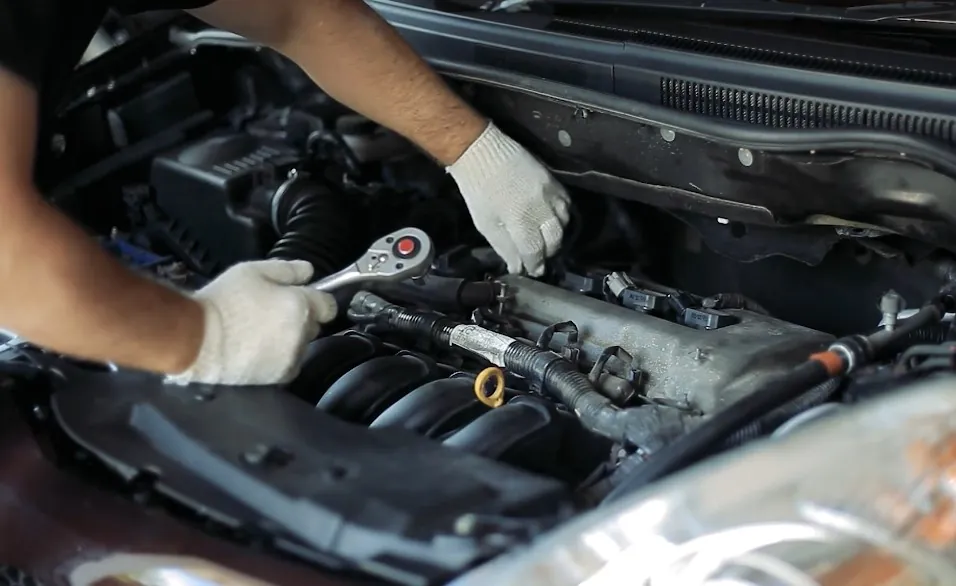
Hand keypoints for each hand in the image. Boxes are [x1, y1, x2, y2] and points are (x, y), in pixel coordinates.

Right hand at [166, 260, 336, 385]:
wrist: (198, 340)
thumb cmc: (223, 302)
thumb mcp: (253, 271)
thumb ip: (287, 269)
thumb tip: (309, 270)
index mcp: (301, 306)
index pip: (328, 305)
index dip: (317, 300)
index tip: (301, 299)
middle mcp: (302, 334)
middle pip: (314, 325)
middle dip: (300, 318)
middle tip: (271, 313)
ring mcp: (292, 357)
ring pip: (301, 346)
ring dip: (290, 339)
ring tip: (260, 333)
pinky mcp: (279, 377)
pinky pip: (289, 364)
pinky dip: (280, 358)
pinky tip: (258, 350)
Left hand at [448, 122, 569, 275]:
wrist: (482, 151)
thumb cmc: (478, 190)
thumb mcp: (485, 223)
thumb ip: (504, 246)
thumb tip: (518, 266)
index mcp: (519, 220)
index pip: (534, 251)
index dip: (534, 264)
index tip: (531, 271)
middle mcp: (540, 207)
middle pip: (554, 239)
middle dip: (547, 253)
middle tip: (539, 258)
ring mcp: (549, 192)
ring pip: (564, 223)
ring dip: (556, 236)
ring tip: (546, 242)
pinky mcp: (553, 180)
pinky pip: (566, 204)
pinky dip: (562, 217)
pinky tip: (553, 221)